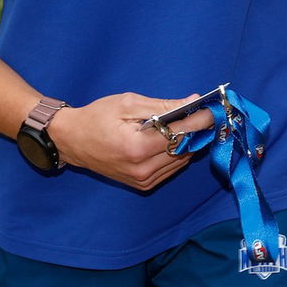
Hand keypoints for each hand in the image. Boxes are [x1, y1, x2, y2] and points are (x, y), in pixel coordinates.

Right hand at [45, 91, 215, 190]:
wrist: (72, 140)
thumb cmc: (97, 117)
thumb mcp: (128, 103)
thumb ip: (163, 106)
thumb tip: (192, 102)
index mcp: (137, 148)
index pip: (181, 134)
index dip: (201, 120)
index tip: (214, 109)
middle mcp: (142, 169)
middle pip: (185, 149)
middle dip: (198, 130)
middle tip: (205, 112)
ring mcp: (143, 180)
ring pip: (181, 160)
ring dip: (189, 142)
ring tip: (191, 123)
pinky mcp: (143, 185)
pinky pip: (171, 168)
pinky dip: (178, 153)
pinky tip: (175, 138)